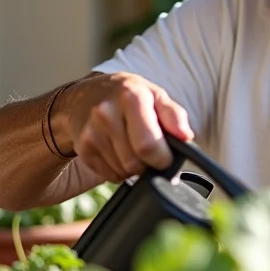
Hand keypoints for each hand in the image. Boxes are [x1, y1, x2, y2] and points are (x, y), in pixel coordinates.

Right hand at [57, 73, 194, 182]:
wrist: (84, 96)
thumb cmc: (127, 96)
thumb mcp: (155, 94)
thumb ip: (174, 115)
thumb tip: (186, 136)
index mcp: (131, 96)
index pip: (148, 145)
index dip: (163, 158)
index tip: (166, 155)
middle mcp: (106, 113)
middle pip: (135, 163)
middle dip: (148, 163)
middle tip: (149, 149)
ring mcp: (91, 132)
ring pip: (124, 172)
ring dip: (134, 167)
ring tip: (132, 146)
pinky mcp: (83, 149)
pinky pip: (110, 176)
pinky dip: (119, 170)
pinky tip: (118, 151)